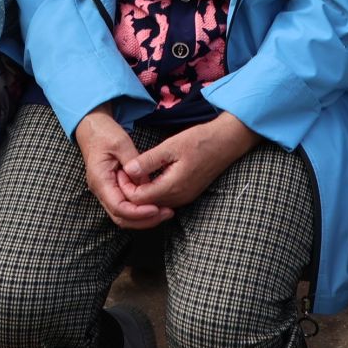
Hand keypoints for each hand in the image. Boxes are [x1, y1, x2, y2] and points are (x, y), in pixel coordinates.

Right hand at [74, 108, 171, 229]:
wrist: (92, 128)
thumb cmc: (104, 133)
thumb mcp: (121, 143)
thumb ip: (134, 163)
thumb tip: (146, 183)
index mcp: (100, 180)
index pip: (118, 207)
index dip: (137, 212)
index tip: (156, 209)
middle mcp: (101, 191)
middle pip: (121, 217)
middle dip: (144, 220)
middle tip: (166, 214)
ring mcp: (106, 191)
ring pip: (123, 216)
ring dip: (143, 218)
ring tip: (165, 212)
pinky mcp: (113, 189)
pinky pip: (125, 206)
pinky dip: (140, 209)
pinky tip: (156, 204)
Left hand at [122, 112, 257, 211]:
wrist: (227, 143)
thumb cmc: (200, 141)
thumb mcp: (171, 146)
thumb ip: (148, 160)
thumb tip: (128, 170)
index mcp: (172, 187)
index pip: (138, 199)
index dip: (125, 187)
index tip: (121, 170)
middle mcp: (178, 198)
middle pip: (144, 206)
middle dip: (131, 191)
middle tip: (123, 171)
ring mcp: (184, 198)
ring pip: (154, 204)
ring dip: (141, 192)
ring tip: (133, 173)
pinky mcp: (188, 195)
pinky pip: (164, 200)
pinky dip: (153, 192)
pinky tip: (148, 177)